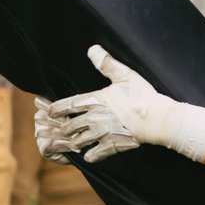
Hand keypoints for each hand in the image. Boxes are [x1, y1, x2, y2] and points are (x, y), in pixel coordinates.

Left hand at [34, 45, 204, 163]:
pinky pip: (92, 155)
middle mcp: (92, 119)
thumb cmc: (141, 95)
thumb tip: (92, 49)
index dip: (52, 109)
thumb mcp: (124, 75)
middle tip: (56, 128)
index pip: (64, 106)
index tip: (47, 111)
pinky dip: (88, 155)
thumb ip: (106, 63)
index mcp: (93, 100)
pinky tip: (88, 153)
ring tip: (69, 142)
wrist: (157, 118)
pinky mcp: (110, 146)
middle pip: (66, 127)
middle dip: (60, 128)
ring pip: (76, 142)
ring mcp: (100, 134)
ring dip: (71, 142)